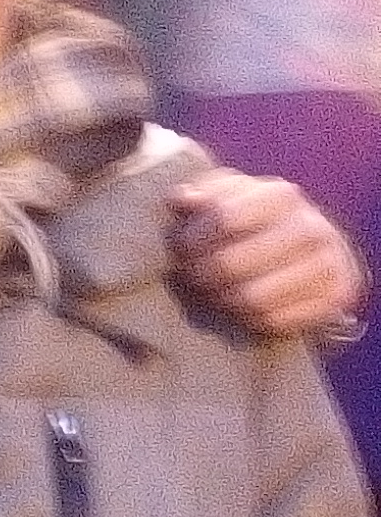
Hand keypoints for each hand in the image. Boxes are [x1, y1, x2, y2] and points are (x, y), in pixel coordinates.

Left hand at [169, 171, 367, 341]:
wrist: (308, 249)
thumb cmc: (251, 221)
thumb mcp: (225, 198)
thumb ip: (201, 196)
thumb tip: (182, 199)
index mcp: (280, 195)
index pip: (222, 219)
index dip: (191, 240)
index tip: (181, 249)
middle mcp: (310, 226)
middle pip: (230, 264)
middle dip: (200, 275)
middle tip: (191, 276)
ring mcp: (327, 263)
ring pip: (252, 298)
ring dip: (222, 300)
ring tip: (212, 293)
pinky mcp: (335, 297)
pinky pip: (275, 321)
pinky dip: (249, 320)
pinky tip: (240, 309)